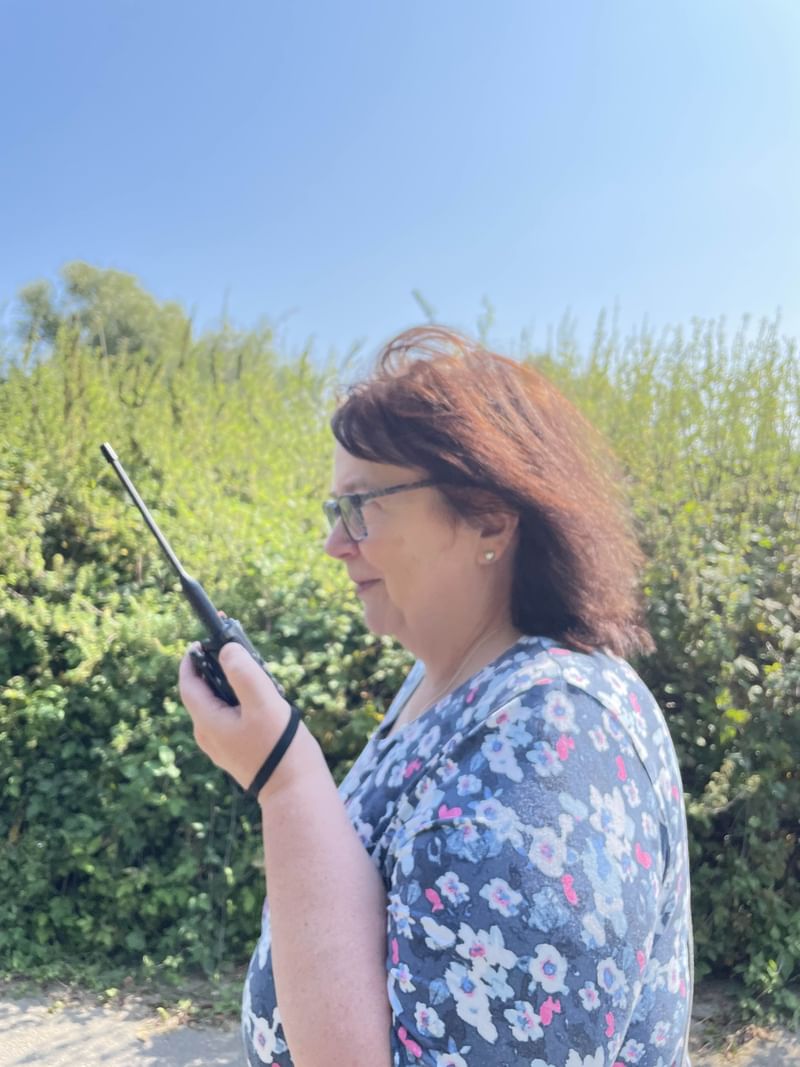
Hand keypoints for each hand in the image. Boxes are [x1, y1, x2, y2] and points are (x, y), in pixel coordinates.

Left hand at [179, 642, 315, 803]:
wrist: (295, 790)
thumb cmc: (280, 746)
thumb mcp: (262, 702)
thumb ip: (243, 672)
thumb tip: (226, 650)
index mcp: (207, 722)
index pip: (189, 684)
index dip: (192, 660)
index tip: (201, 641)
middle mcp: (208, 735)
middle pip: (205, 693)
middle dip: (219, 670)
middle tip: (241, 653)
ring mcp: (222, 747)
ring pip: (220, 705)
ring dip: (235, 687)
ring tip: (262, 678)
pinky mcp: (237, 753)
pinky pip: (232, 719)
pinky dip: (243, 704)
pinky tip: (268, 704)